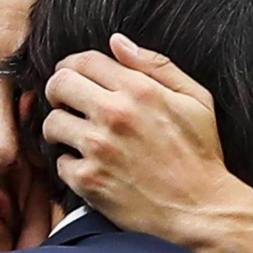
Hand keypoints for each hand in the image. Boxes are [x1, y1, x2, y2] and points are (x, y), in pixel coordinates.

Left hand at [42, 33, 252, 245]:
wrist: (200, 210)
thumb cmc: (200, 156)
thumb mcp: (195, 100)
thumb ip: (156, 66)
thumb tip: (117, 42)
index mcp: (139, 89)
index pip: (84, 61)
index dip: (71, 65)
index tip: (71, 76)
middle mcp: (114, 114)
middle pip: (58, 84)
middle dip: (57, 91)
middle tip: (65, 103)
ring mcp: (98, 148)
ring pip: (52, 123)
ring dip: (59, 128)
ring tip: (75, 137)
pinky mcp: (88, 180)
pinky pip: (60, 163)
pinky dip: (70, 166)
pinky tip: (89, 168)